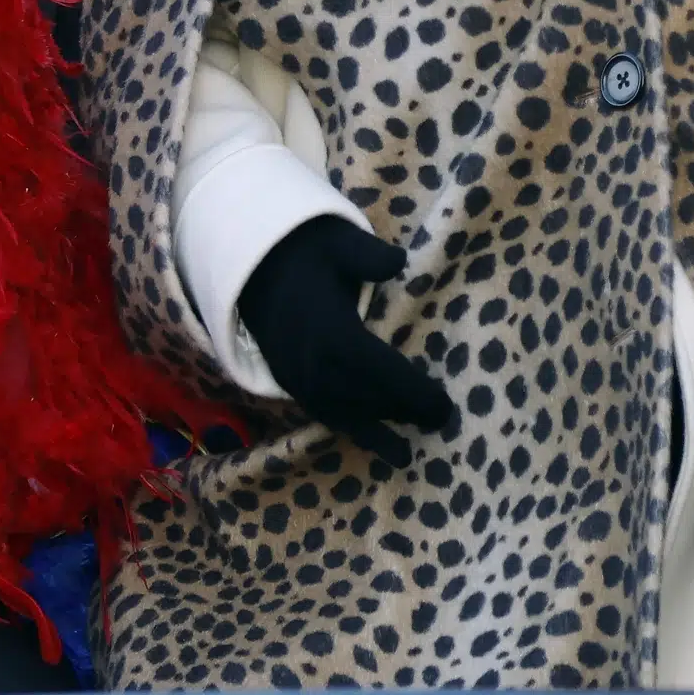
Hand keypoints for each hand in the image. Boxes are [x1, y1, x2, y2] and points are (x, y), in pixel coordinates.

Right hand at [238, 216, 456, 467]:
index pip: (378, 369)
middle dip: (401, 412)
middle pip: (365, 397)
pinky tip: (366, 439)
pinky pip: (320, 412)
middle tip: (438, 422)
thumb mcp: (338, 242)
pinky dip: (345, 428)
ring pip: (342, 412)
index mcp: (330, 330)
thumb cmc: (305, 253)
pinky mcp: (288, 382)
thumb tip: (398, 262)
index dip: (412, 391)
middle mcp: (313, 362)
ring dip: (374, 430)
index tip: (443, 405)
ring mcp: (297, 376)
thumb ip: (368, 256)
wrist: (251, 267)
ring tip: (403, 452)